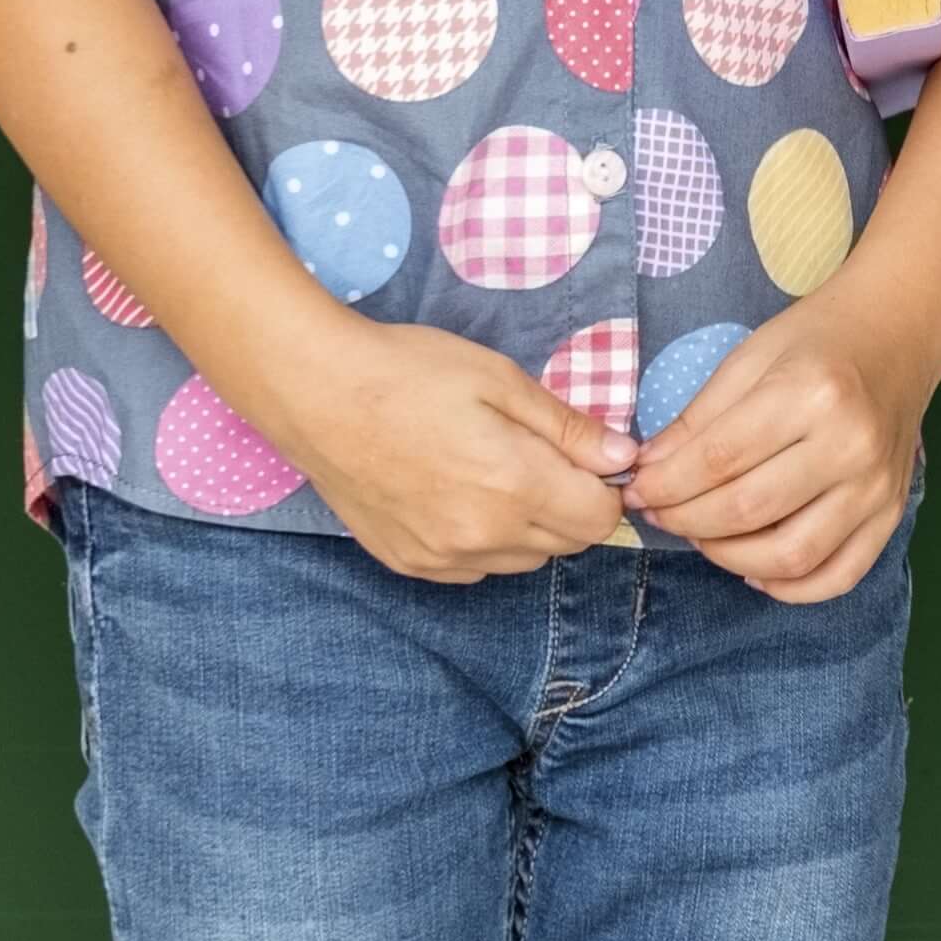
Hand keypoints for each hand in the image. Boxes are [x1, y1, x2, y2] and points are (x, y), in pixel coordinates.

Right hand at [248, 315, 637, 583]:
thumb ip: (567, 427)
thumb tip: (623, 458)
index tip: (581, 457)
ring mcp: (442, 557)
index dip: (602, 487)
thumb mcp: (500, 380)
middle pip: (565, 544)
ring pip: (522, 561)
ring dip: (528, 527)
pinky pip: (474, 567)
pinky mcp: (409, 563)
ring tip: (492, 471)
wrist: (317, 394)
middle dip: (569, 505)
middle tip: (534, 455)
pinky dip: (483, 541)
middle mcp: (483, 536)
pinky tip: (457, 494)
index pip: (599, 520)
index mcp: (514, 486)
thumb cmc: (410, 373)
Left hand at [626, 276, 940, 601]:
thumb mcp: (750, 357)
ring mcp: (877, 486)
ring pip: (791, 555)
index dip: (665, 484)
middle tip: (659, 513)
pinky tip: (755, 566)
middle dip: (685, 520)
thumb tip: (647, 471)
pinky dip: (791, 587)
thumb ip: (698, 419)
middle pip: (747, 510)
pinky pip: (839, 575)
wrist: (900, 331)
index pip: (719, 459)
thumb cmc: (820, 338)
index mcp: (812, 393)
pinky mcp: (892, 513)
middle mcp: (851, 445)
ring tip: (702, 536)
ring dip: (729, 557)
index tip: (636, 488)